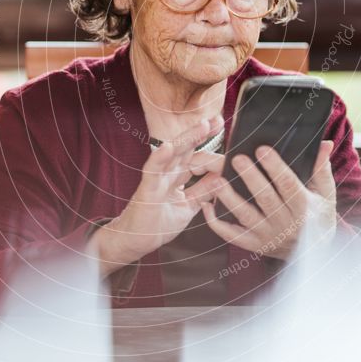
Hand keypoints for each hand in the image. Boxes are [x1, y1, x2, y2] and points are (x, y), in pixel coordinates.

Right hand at [87, 115, 224, 273]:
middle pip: (187, 148)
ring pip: (173, 153)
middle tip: (218, 120)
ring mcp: (157, 178)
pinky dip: (159, 158)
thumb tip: (223, 178)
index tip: (226, 139)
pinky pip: (152, 171)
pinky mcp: (146, 189)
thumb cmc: (158, 223)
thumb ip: (204, 191)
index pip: (197, 157)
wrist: (135, 241)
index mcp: (178, 176)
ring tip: (202, 125)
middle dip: (203, 133)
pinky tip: (168, 147)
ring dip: (188, 139)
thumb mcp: (189, 206)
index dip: (212, 149)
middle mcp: (168, 173)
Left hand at [201, 140, 335, 260]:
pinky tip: (206, 205)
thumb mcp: (326, 193)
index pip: (288, 185)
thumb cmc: (319, 215)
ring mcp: (268, 236)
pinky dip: (216, 223)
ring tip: (216, 180)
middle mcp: (286, 224)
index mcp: (304, 208)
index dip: (275, 167)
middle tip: (236, 158)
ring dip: (229, 198)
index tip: (261, 149)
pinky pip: (232, 235)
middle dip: (250, 178)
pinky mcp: (254, 245)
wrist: (315, 254)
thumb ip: (321, 168)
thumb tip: (325, 143)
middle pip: (266, 199)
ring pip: (246, 216)